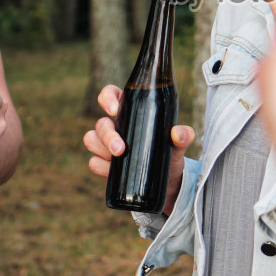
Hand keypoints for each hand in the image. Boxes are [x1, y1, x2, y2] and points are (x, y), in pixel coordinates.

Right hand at [84, 84, 195, 215]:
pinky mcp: (104, 164)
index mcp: (130, 111)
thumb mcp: (179, 144)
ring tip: (117, 158)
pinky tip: (110, 171)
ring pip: (91, 139)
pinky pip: (93, 162)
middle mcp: (115, 126)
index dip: (107, 98)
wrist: (167, 180)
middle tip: (121, 149)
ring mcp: (107, 145)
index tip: (115, 110)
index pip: (110, 95)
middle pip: (100, 123)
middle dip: (107, 136)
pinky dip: (100, 166)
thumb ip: (184, 135)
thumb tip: (177, 133)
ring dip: (100, 148)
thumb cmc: (170, 152)